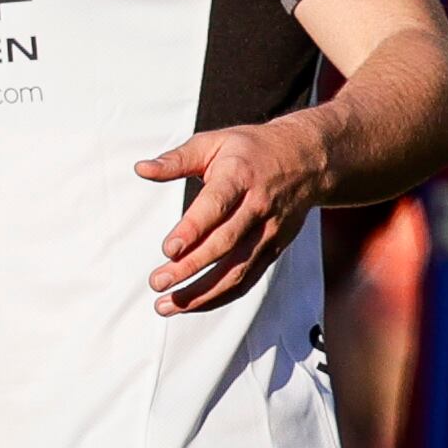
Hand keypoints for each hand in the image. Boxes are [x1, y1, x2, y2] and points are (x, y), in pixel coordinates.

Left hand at [137, 120, 326, 314]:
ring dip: (202, 293)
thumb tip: (141, 169)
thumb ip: (177, 159)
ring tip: (168, 304)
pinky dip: (220, 296)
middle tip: (158, 282)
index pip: (216, 207)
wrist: (307, 160)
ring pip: (237, 270)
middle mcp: (257, 207)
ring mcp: (268, 232)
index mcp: (239, 176)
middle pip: (224, 244)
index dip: (192, 230)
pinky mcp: (273, 249)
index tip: (168, 250)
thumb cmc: (251, 150)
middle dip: (190, 268)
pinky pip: (247, 279)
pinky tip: (193, 304)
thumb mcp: (214, 142)